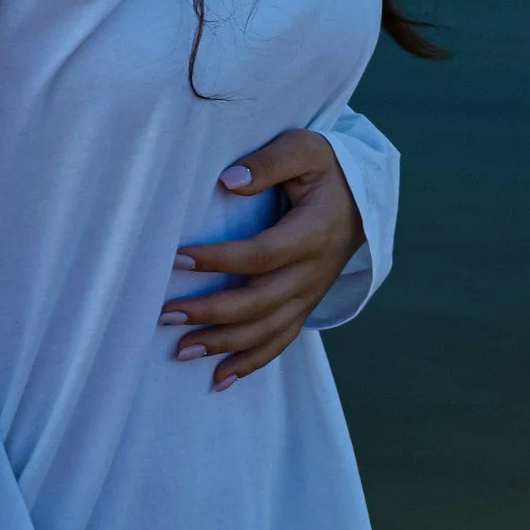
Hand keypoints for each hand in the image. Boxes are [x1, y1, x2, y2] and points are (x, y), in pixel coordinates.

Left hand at [162, 128, 364, 389]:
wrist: (364, 197)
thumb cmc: (327, 169)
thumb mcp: (305, 149)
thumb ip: (270, 162)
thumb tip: (229, 181)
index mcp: (312, 234)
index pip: (261, 254)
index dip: (220, 260)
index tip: (178, 258)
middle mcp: (312, 272)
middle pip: (259, 303)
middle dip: (211, 313)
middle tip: (166, 314)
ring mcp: (309, 294)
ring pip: (266, 330)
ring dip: (223, 344)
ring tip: (181, 351)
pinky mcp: (304, 305)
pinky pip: (279, 342)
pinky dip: (250, 363)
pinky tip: (219, 379)